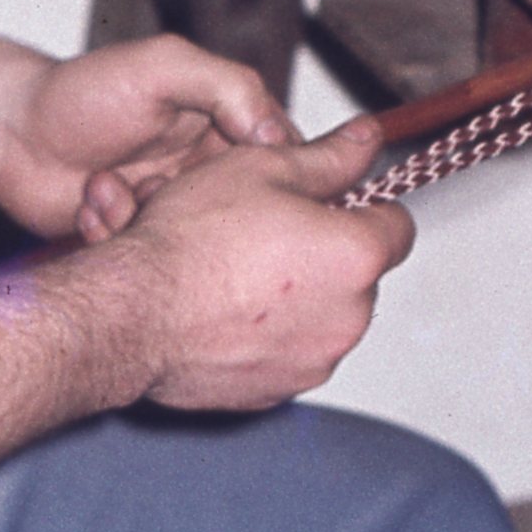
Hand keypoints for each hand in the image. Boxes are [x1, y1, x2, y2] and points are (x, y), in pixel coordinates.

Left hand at [0, 35, 296, 241]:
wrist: (10, 136)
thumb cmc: (79, 92)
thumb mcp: (161, 66)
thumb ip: (227, 85)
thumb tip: (276, 134)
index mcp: (227, 124)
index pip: (285, 159)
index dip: (277, 178)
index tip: (255, 187)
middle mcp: (207, 172)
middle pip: (248, 212)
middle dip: (210, 211)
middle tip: (166, 192)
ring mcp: (174, 211)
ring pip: (197, 243)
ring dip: (151, 218)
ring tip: (113, 185)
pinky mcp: (141, 244)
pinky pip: (152, 261)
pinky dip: (116, 233)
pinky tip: (90, 204)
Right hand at [109, 117, 413, 409]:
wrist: (134, 313)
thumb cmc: (192, 240)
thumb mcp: (263, 167)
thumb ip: (328, 156)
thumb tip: (364, 139)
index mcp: (356, 256)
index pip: (398, 224)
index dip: (365, 204)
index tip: (331, 197)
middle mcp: (347, 318)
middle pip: (357, 273)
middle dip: (325, 250)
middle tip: (270, 226)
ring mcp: (312, 361)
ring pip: (320, 314)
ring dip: (295, 293)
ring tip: (238, 267)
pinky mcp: (275, 392)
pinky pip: (285, 352)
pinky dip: (265, 332)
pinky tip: (222, 307)